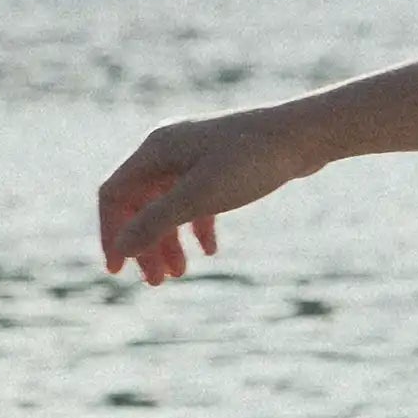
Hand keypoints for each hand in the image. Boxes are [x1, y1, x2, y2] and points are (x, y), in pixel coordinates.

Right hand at [95, 101, 321, 282]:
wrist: (305, 134)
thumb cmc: (250, 162)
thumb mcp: (198, 197)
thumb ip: (155, 222)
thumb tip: (121, 248)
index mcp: (154, 151)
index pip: (114, 196)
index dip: (111, 234)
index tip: (117, 272)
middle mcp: (168, 149)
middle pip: (141, 203)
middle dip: (146, 244)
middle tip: (158, 282)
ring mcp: (195, 155)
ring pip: (169, 203)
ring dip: (170, 239)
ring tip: (181, 273)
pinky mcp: (221, 164)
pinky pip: (197, 199)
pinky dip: (199, 225)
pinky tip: (211, 250)